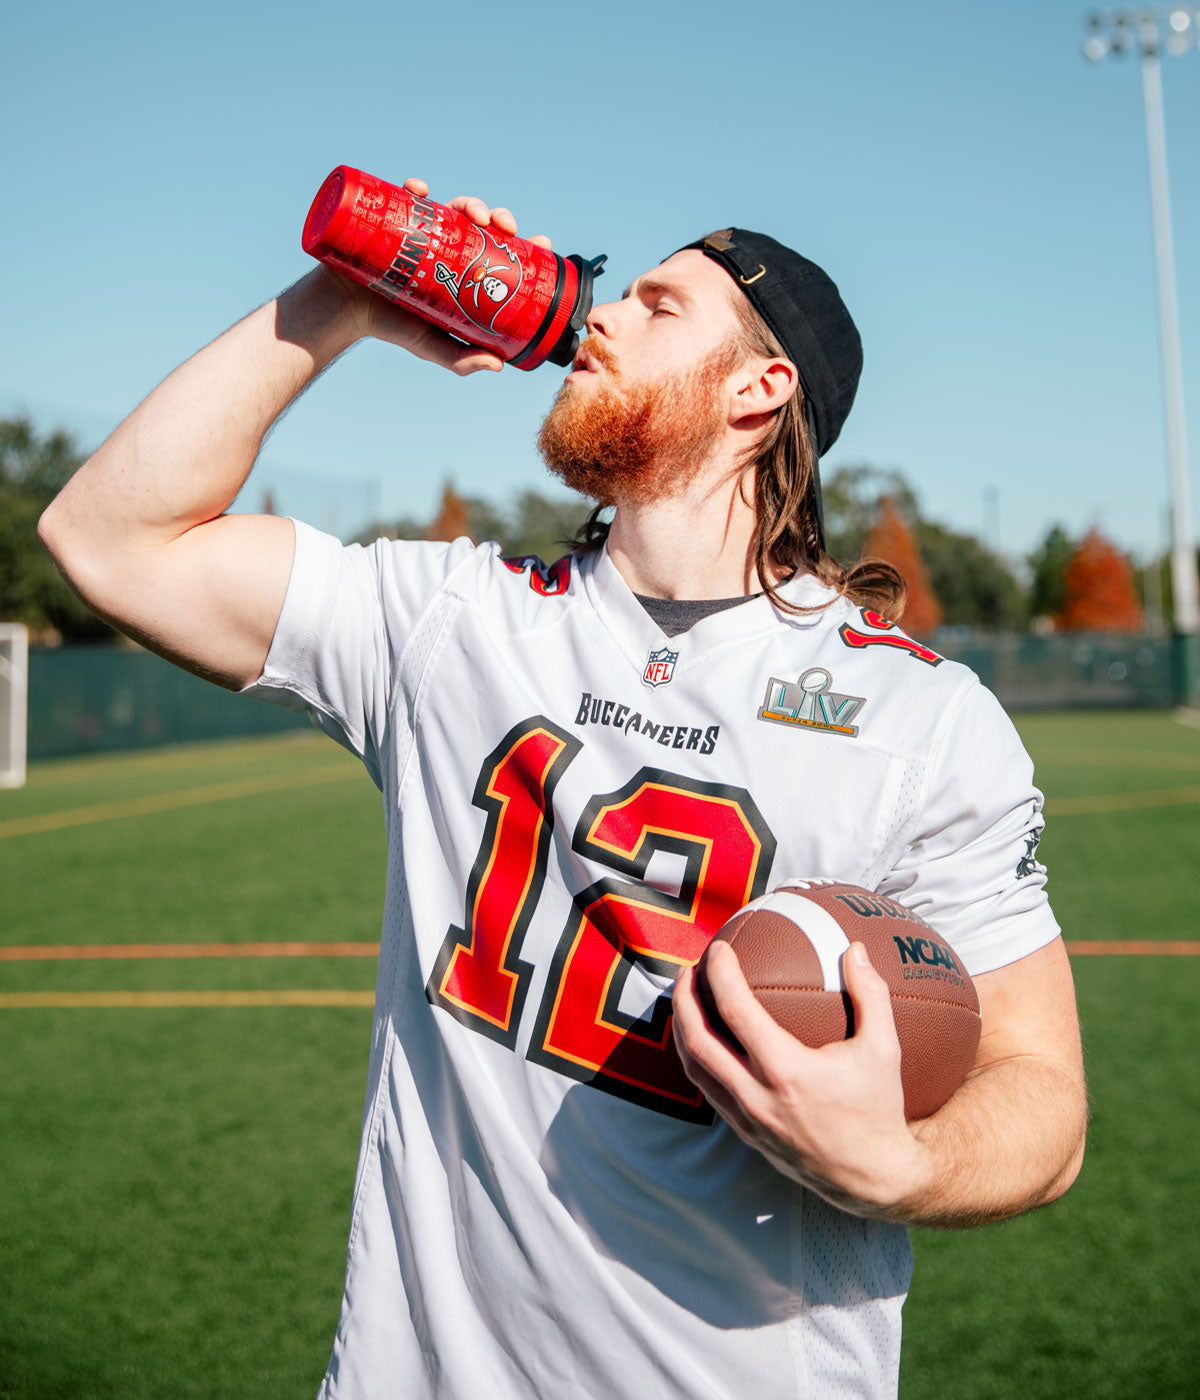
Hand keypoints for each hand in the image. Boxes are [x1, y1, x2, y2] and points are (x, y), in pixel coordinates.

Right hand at [322, 178, 552, 376]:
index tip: (543, 244)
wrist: (345, 311)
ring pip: (453, 207)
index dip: (524, 245)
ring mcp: (421, 231)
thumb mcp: (431, 347)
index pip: (499, 253)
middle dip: (499, 217)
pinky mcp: (394, 219)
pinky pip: (407, 196)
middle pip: (481, 224)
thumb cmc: (391, 326)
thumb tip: (498, 366)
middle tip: (504, 226)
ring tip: (474, 214)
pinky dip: (415, 188)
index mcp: (461, 271)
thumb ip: (461, 359)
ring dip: (470, 202)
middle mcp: (446, 247)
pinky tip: (423, 191)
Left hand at [672, 940, 930, 1217]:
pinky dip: (698, 1057)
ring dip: (683, 1027)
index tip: (720, 948)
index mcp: (787, 1072)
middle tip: (688, 969)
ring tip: (686, 998)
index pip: (736, 1010)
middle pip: (698, 1039)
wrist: (873, 1178)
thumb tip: (854, 948)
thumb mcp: (885, 1049)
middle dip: (684, 998)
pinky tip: (706, 1037)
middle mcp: (757, 1096)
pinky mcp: (745, 1133)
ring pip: (695, 1067)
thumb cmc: (879, 1109)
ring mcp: (747, 1118)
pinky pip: (708, 1089)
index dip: (721, 973)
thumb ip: (871, 994)